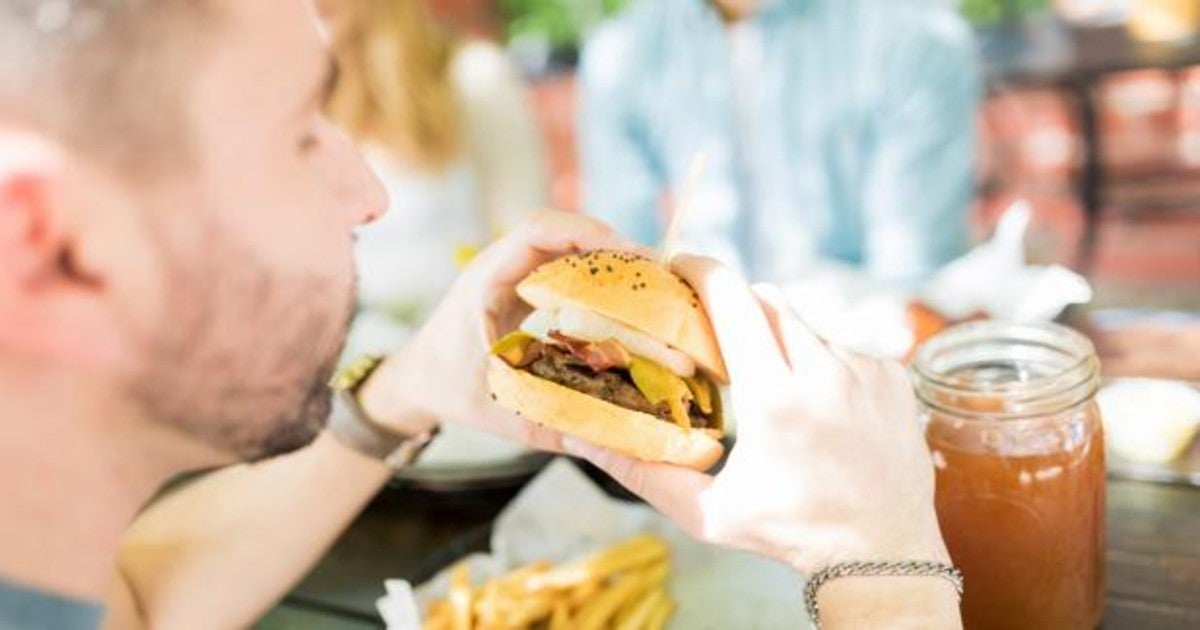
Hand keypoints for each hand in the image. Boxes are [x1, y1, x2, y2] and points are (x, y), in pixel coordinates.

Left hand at [359, 210, 650, 450]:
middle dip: (611, 244)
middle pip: (562, 230)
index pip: (539, 231)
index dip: (587, 234)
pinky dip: (598, 277)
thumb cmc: (448, 391)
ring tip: (651, 284)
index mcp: (486, 279)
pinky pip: (566, 267)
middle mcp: (502, 265)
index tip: (630, 255)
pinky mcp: (526, 286)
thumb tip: (619, 445)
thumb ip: (554, 426)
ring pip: (568, 246)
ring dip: (609, 259)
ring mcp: (515, 272)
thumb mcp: (502, 411)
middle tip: (656, 272)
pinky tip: (627, 300)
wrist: (416, 382)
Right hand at [564, 255, 948, 573]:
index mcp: (775, 400)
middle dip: (740, 310)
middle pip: (769, 301)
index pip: (734, 299)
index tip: (682, 266)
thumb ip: (643, 473)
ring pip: (808, 326)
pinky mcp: (895, 377)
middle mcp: (827, 374)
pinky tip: (824, 411)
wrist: (881, 553)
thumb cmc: (789, 533)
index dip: (702, 271)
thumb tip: (583, 440)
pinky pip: (847, 349)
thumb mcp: (708, 512)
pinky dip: (826, 367)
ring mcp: (868, 372)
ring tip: (781, 397)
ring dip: (784, 345)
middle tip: (722, 340)